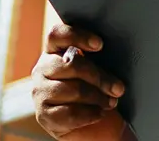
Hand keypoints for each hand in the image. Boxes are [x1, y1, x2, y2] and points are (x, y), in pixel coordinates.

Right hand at [32, 24, 129, 139]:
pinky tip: (99, 113)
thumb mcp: (93, 66)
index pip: (57, 34)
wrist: (83, 123)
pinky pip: (70, 113)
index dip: (77, 36)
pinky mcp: (43, 115)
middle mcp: (42, 68)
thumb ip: (96, 56)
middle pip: (71, 65)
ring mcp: (40, 92)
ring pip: (73, 90)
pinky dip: (90, 114)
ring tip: (111, 102)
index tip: (100, 44)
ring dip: (98, 97)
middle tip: (118, 88)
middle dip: (100, 77)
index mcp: (54, 49)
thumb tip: (117, 51)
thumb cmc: (91, 87)